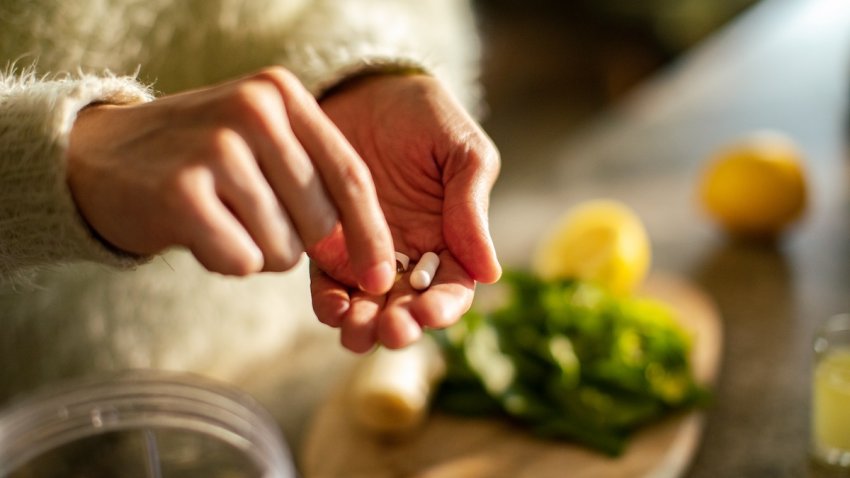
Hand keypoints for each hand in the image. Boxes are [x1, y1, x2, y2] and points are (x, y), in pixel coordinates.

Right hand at [67, 67, 395, 291]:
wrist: (98, 157)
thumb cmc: (198, 160)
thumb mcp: (260, 142)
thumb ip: (315, 179)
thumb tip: (371, 256)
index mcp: (281, 94)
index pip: (351, 175)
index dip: (372, 235)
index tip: (382, 278)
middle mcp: (254, 111)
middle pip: (320, 221)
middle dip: (295, 242)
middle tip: (249, 217)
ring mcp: (217, 149)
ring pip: (282, 248)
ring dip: (257, 251)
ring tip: (219, 217)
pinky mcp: (182, 193)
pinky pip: (241, 261)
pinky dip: (224, 260)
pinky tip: (197, 231)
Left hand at [311, 74, 501, 351]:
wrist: (365, 88)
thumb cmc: (424, 115)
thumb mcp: (462, 151)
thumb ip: (472, 207)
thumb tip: (490, 273)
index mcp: (450, 240)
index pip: (452, 290)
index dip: (443, 309)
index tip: (429, 313)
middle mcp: (409, 256)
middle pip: (408, 309)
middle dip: (399, 326)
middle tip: (390, 329)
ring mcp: (365, 253)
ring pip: (367, 306)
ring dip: (363, 327)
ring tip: (356, 331)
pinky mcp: (326, 244)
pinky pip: (327, 283)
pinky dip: (329, 303)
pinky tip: (331, 307)